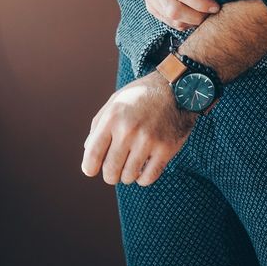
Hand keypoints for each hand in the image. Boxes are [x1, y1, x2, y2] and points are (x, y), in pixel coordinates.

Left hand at [81, 70, 198, 186]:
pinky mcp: (166, 149)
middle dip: (110, 174)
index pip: (92, 156)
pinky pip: (148, 178)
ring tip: (131, 165)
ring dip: (128, 175)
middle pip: (110, 171)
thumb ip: (99, 125)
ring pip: (129, 177)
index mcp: (112, 118)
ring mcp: (148, 140)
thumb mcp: (116, 101)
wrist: (178, 87)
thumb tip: (88, 152)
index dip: (89, 168)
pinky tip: (144, 168)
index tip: (93, 169)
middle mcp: (128, 130)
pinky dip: (143, 178)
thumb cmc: (143, 95)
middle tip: (115, 169)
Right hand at [140, 0, 233, 30]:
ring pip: (170, 18)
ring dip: (191, 21)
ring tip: (205, 15)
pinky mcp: (150, 6)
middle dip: (196, 16)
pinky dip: (184, 23)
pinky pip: (168, 21)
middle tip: (212, 13)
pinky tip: (194, 16)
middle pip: (174, 9)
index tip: (216, 6)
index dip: (200, 2)